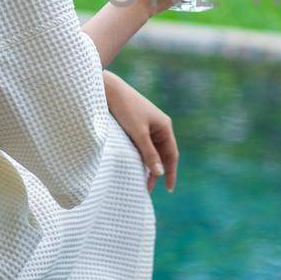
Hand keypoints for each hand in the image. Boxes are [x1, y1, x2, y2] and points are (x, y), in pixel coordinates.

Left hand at [103, 70, 178, 192]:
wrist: (109, 89)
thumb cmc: (125, 108)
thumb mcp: (138, 133)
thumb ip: (148, 153)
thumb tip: (159, 173)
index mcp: (165, 126)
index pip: (171, 155)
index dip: (171, 172)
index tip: (168, 189)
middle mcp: (159, 126)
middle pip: (161, 154)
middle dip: (156, 172)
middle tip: (147, 190)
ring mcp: (147, 125)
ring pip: (151, 150)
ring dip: (146, 165)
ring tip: (138, 181)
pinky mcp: (136, 124)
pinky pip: (141, 145)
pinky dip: (139, 156)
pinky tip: (132, 165)